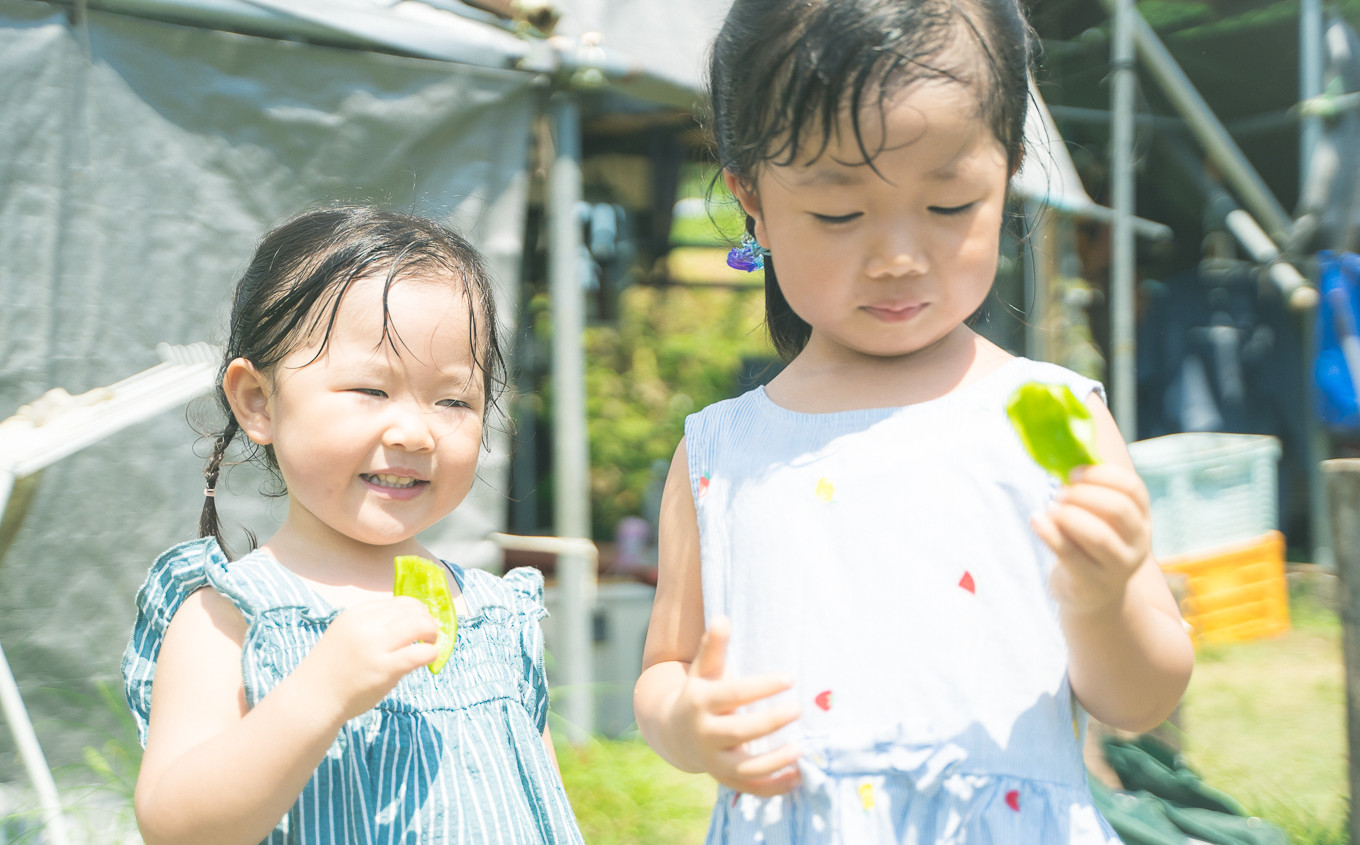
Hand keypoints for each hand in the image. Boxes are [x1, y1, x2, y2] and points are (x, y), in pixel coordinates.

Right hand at [294, 597, 439, 723]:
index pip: (397, 602)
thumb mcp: (346, 636)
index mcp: (356, 615)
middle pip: (411, 610)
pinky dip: (431, 652)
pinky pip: (419, 653)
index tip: (420, 622)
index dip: (415, 610)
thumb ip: (371, 627)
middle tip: (429, 634)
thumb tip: (409, 623)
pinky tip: (430, 658)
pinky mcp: (384, 669)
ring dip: (432, 632)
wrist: (312, 699)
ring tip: (430, 644)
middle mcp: (365, 626)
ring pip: (419, 625)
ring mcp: (375, 647)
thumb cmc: (331, 671)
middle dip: (427, 620)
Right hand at [665, 616, 802, 795]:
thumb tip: (722, 618)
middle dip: (770, 722)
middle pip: (739, 731)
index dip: (762, 687)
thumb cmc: (699, 692)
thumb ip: (714, 646)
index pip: (734, 694)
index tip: (790, 678)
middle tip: (798, 709)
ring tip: (802, 749)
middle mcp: (705, 734)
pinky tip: (798, 777)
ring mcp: (713, 760)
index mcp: (700, 703)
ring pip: (745, 767)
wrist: (673, 731)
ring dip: (774, 761)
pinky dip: (774, 787)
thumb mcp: (703, 670)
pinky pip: (750, 788)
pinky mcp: (724, 778)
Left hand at [1031, 463, 1152, 615]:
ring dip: (1070, 515)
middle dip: (1085, 495)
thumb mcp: (1101, 520)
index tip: (1075, 472)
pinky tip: (1036, 519)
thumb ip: (1091, 492)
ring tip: (1050, 507)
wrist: (1092, 595)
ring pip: (1099, 536)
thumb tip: (1065, 453)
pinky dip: (1049, 534)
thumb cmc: (1090, 544)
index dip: (1104, 475)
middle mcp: (1137, 543)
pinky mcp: (1091, 584)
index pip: (1134, 490)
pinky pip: (1070, 556)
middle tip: (1060, 491)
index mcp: (1141, 519)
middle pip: (1119, 510)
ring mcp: (1117, 568)